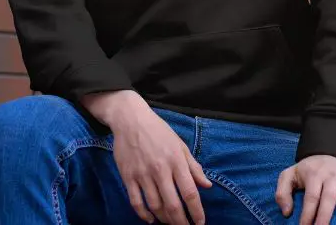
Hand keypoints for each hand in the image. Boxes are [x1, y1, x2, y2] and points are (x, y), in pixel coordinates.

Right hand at [82, 91, 212, 223]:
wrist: (131, 120)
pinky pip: (136, 201)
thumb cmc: (159, 131)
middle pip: (173, 204)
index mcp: (176, 161)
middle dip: (181, 222)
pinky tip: (151, 220)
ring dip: (164, 219)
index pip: (190, 193)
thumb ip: (194, 167)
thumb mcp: (181, 145)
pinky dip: (143, 215)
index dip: (197, 212)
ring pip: (155, 206)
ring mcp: (143, 174)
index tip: (200, 223)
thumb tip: (207, 185)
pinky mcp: (128, 176)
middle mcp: (160, 170)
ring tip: (170, 223)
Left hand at [275, 155, 335, 224]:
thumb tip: (286, 212)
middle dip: (325, 216)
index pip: (311, 197)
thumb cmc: (308, 170)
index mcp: (314, 175)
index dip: (307, 214)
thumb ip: (282, 191)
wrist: (331, 152)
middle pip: (329, 198)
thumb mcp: (290, 174)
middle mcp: (332, 176)